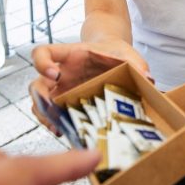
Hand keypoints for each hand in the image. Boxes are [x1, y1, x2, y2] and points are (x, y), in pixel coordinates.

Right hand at [30, 40, 148, 133]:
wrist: (113, 55)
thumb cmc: (115, 52)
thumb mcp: (126, 54)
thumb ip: (136, 63)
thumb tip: (148, 79)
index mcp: (69, 55)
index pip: (42, 53)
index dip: (42, 63)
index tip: (54, 74)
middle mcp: (59, 73)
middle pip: (36, 84)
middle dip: (40, 98)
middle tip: (53, 110)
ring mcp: (60, 89)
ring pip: (39, 103)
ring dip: (45, 116)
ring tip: (58, 128)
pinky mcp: (66, 102)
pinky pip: (53, 114)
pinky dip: (56, 123)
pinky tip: (67, 132)